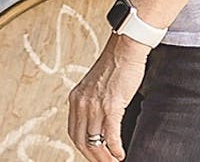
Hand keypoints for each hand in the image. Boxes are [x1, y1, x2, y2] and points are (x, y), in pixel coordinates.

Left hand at [68, 35, 147, 159]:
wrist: (126, 48)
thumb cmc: (115, 65)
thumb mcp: (95, 85)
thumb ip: (92, 102)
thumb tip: (98, 123)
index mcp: (76, 98)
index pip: (74, 132)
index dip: (84, 148)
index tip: (94, 155)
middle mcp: (81, 103)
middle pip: (82, 141)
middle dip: (93, 157)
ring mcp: (95, 105)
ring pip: (95, 141)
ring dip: (105, 156)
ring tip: (114, 161)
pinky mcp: (111, 105)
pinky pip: (110, 135)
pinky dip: (115, 148)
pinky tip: (120, 153)